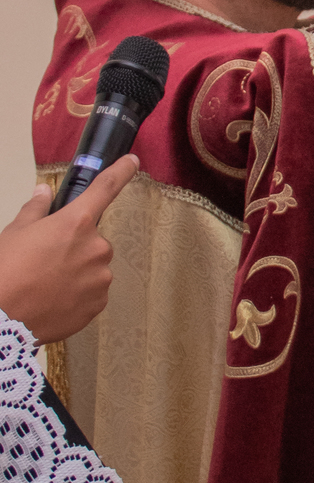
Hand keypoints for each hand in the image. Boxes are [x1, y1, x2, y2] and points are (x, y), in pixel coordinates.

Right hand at [0, 156, 139, 342]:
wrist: (4, 321)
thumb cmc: (7, 272)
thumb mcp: (15, 232)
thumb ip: (37, 209)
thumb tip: (44, 192)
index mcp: (77, 223)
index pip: (106, 188)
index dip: (121, 171)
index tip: (133, 161)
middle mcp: (97, 247)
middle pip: (93, 239)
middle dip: (75, 245)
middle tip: (47, 259)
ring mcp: (101, 278)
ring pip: (93, 267)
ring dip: (77, 271)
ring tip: (47, 282)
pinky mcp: (99, 304)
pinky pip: (93, 291)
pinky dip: (78, 293)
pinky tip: (54, 298)